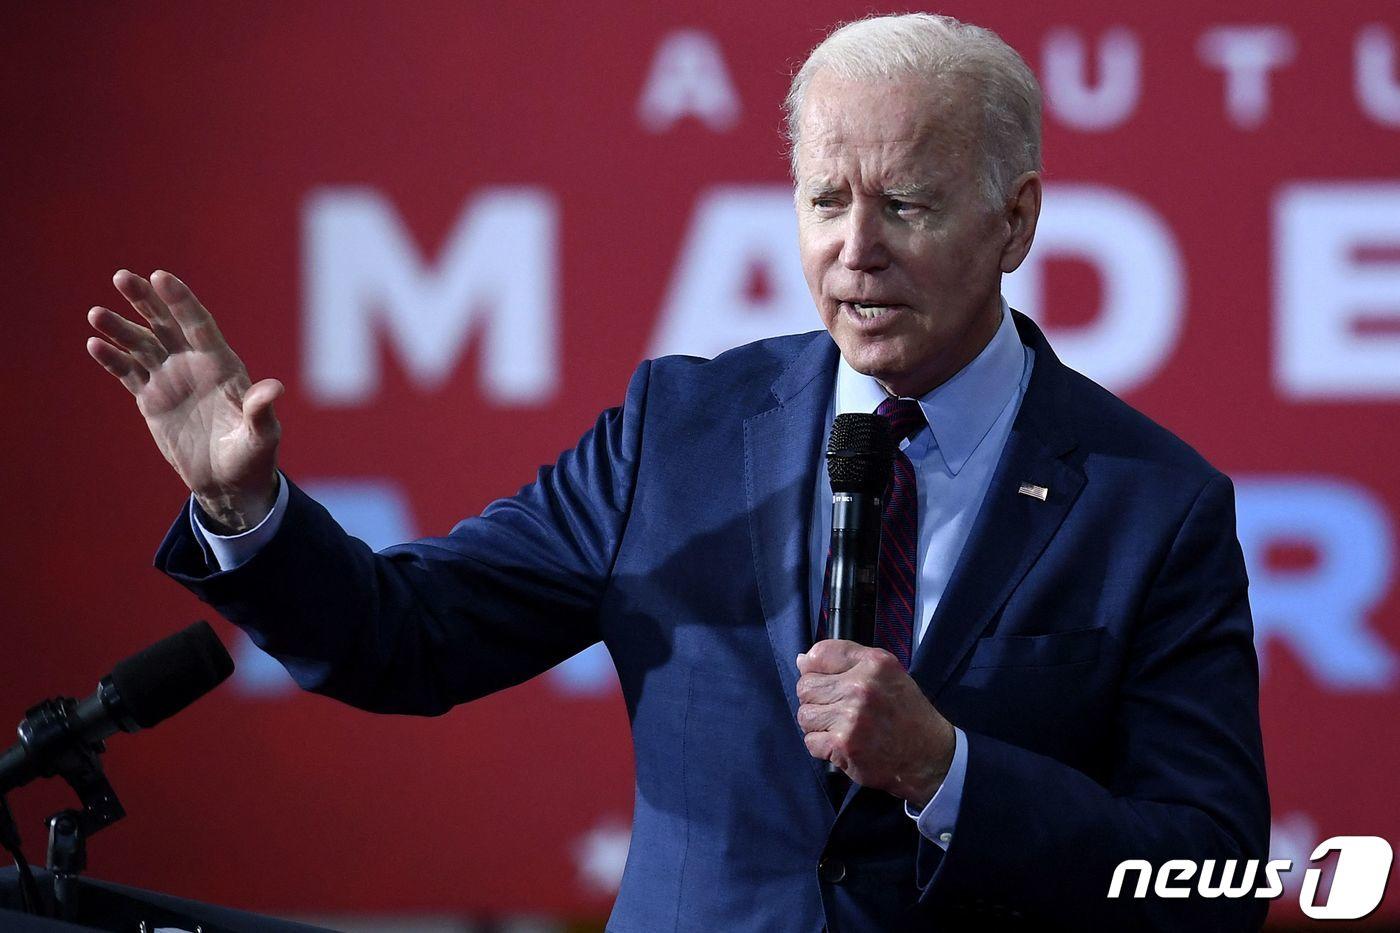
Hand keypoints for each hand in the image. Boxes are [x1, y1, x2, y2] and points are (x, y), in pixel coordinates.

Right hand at [87, 270, 283, 531]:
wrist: (229, 482)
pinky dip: (112, 359)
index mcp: (222, 366)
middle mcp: (195, 366)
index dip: (181, 301)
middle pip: (167, 325)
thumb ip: (261, 411)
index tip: (161, 276)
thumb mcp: (261, 437)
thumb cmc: (253, 457)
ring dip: (120, 329)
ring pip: (143, 346)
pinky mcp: (152, 399)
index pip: (199, 325)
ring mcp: (171, 380)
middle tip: (122, 277)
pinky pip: (129, 373)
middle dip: (145, 301)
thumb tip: (273, 389)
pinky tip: (94, 345)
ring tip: (96, 314)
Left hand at [796, 639, 955, 806]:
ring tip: (839, 727)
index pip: (819, 654)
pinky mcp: (843, 745)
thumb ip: (847, 660)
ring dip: (818, 724)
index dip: (814, 668)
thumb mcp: (888, 673)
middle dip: (815, 699)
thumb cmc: (906, 713)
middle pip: (806, 686)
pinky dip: (822, 746)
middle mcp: (861, 686)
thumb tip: (802, 660)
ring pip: (805, 715)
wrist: (929, 755)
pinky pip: (811, 741)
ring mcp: (850, 717)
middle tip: (836, 709)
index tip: (824, 679)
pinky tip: (842, 744)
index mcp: (873, 663)